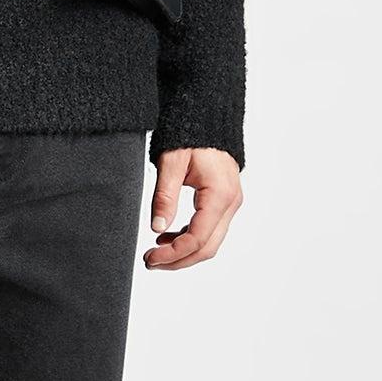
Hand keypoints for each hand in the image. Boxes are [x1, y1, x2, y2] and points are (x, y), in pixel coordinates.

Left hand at [144, 147, 241, 271]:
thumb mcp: (171, 163)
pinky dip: (189, 238)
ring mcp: (230, 204)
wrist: (208, 118)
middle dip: (178, 260)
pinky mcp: (224, 202)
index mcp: (219, 194)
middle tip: (150, 261)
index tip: (151, 257)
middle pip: (207, 248)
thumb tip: (157, 228)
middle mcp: (230, 203)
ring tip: (155, 252)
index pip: (197, 238)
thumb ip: (164, 197)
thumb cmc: (191, 135)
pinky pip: (209, 230)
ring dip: (183, 252)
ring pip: (210, 242)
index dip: (173, 254)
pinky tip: (167, 237)